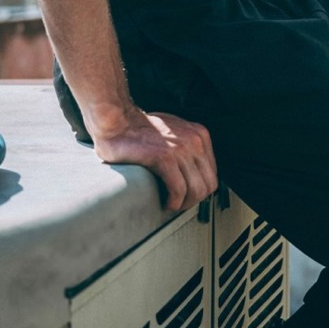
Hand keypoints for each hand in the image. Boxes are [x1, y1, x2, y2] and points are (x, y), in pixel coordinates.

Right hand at [91, 109, 218, 211]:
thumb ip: (187, 147)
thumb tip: (192, 172)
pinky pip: (179, 189)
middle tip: (179, 204)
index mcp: (199, 135)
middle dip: (194, 200)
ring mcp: (181, 149)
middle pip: (208, 184)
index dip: (200, 190)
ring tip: (172, 205)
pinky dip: (174, 202)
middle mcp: (194, 140)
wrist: (116, 122)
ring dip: (184, 204)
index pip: (212, 173)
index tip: (187, 196)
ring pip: (196, 190)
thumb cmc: (138, 129)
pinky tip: (165, 203)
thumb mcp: (174, 133)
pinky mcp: (165, 158)